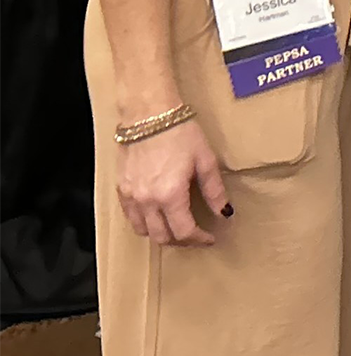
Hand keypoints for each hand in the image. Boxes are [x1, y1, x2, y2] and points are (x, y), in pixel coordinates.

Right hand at [118, 119, 227, 246]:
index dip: (199, 240)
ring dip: (160, 234)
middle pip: (161, 237)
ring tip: (175, 227)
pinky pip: (129, 216)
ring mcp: (130, 195)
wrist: (148, 114)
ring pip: (142, 230)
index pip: (183, 232)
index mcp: (170, 196)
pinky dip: (143, 222)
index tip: (210, 238)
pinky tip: (155, 215)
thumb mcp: (206, 161)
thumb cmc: (180, 134)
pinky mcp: (120, 187)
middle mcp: (147, 200)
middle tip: (195, 235)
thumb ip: (214, 191)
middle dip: (181, 241)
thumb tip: (224, 213)